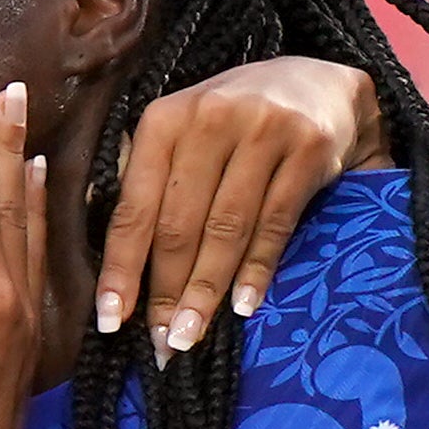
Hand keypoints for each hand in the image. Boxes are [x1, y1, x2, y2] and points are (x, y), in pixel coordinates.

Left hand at [95, 57, 377, 351]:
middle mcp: (210, 119)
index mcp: (165, 119)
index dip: (121, 268)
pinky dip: (257, 270)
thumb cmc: (236, 120)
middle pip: (179, 224)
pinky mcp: (308, 149)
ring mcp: (263, 131)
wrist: (321, 83)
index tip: (110, 321)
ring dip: (206, 291)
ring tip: (190, 337)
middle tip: (159, 345)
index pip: (135, 207)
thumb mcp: (184, 129)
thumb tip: (108, 249)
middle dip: (165, 292)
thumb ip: (147, 176)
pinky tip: (244, 307)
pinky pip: (275, 223)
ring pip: (226, 229)